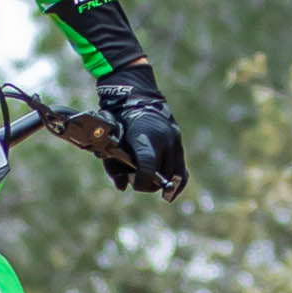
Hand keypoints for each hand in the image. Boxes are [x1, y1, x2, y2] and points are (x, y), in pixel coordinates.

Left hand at [95, 59, 186, 197]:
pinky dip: (176, 182)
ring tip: (149, 180)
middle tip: (137, 178)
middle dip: (148, 183)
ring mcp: (175, 140)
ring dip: (161, 182)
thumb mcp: (110, 145)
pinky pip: (182, 169)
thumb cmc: (119, 123)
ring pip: (174, 175)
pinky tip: (170, 194)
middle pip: (161, 176)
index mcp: (145, 139)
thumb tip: (123, 187)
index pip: (148, 170)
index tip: (134, 183)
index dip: (141, 182)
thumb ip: (114, 168)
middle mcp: (164, 140)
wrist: (136, 98)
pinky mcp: (179, 141)